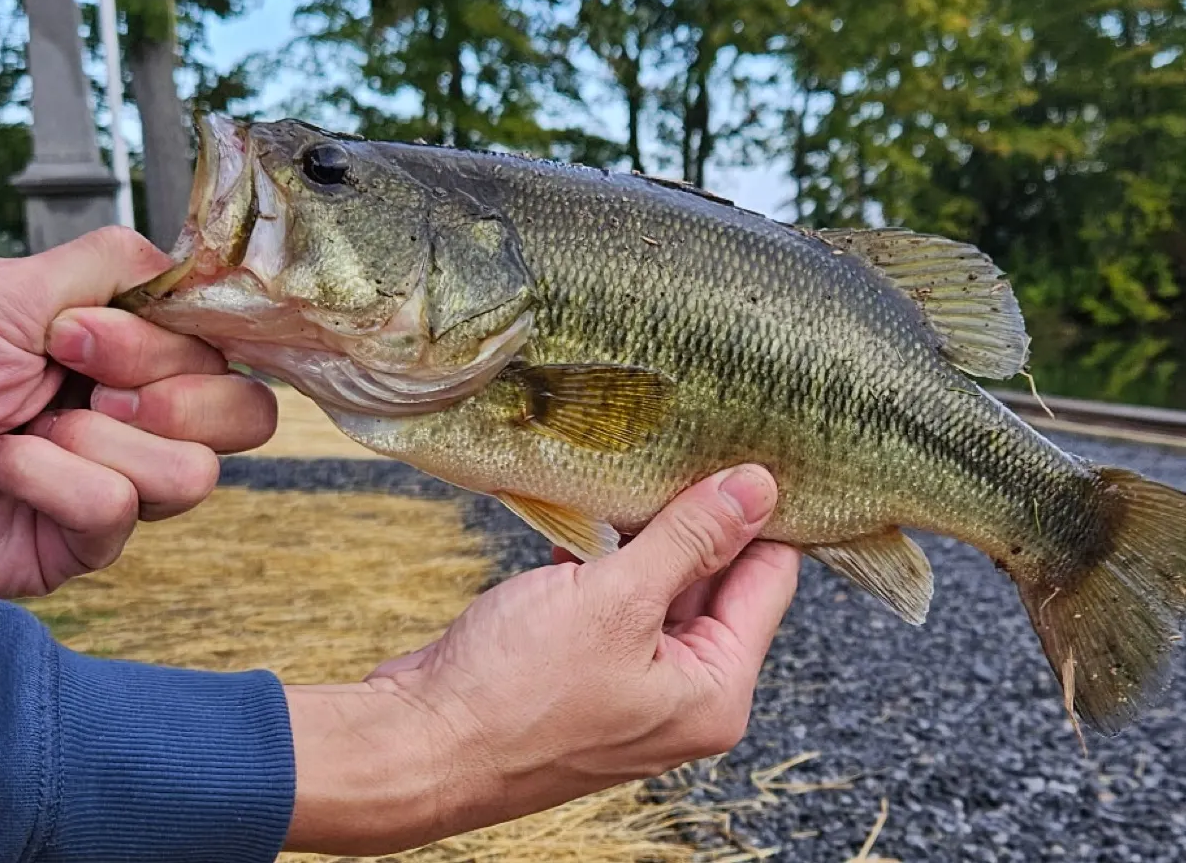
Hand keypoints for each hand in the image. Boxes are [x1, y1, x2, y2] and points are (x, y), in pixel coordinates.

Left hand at [0, 227, 277, 597]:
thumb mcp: (10, 288)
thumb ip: (114, 265)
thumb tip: (192, 271)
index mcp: (130, 347)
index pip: (228, 345)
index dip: (184, 341)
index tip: (98, 333)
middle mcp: (136, 414)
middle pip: (245, 415)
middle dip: (173, 397)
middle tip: (89, 383)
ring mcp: (113, 481)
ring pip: (195, 475)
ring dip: (102, 443)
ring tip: (30, 427)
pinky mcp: (77, 544)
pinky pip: (116, 514)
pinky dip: (51, 480)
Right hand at [282, 466, 799, 855]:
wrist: (417, 744)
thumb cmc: (515, 691)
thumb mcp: (617, 599)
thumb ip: (691, 538)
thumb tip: (757, 486)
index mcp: (714, 691)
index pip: (769, 578)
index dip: (761, 510)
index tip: (748, 444)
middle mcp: (684, 696)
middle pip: (718, 581)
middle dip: (700, 515)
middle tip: (688, 441)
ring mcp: (632, 686)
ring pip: (662, 585)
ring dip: (646, 533)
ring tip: (633, 470)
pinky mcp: (585, 672)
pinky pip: (617, 602)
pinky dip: (606, 562)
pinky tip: (584, 525)